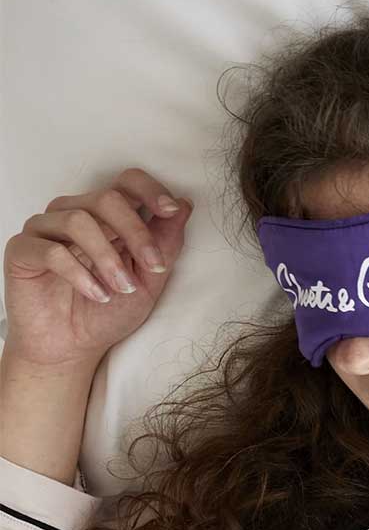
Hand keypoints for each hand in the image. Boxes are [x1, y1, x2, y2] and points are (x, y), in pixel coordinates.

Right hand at [3, 170, 192, 370]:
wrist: (72, 347)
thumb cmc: (109, 312)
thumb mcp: (149, 280)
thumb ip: (165, 244)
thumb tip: (184, 205)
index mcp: (108, 217)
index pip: (126, 182)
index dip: (150, 190)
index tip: (171, 211)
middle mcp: (75, 214)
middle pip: (107, 198)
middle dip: (137, 232)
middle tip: (154, 267)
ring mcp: (45, 229)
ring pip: (79, 220)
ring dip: (109, 258)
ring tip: (122, 289)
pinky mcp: (22, 250)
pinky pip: (50, 250)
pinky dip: (79, 274)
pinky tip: (97, 295)